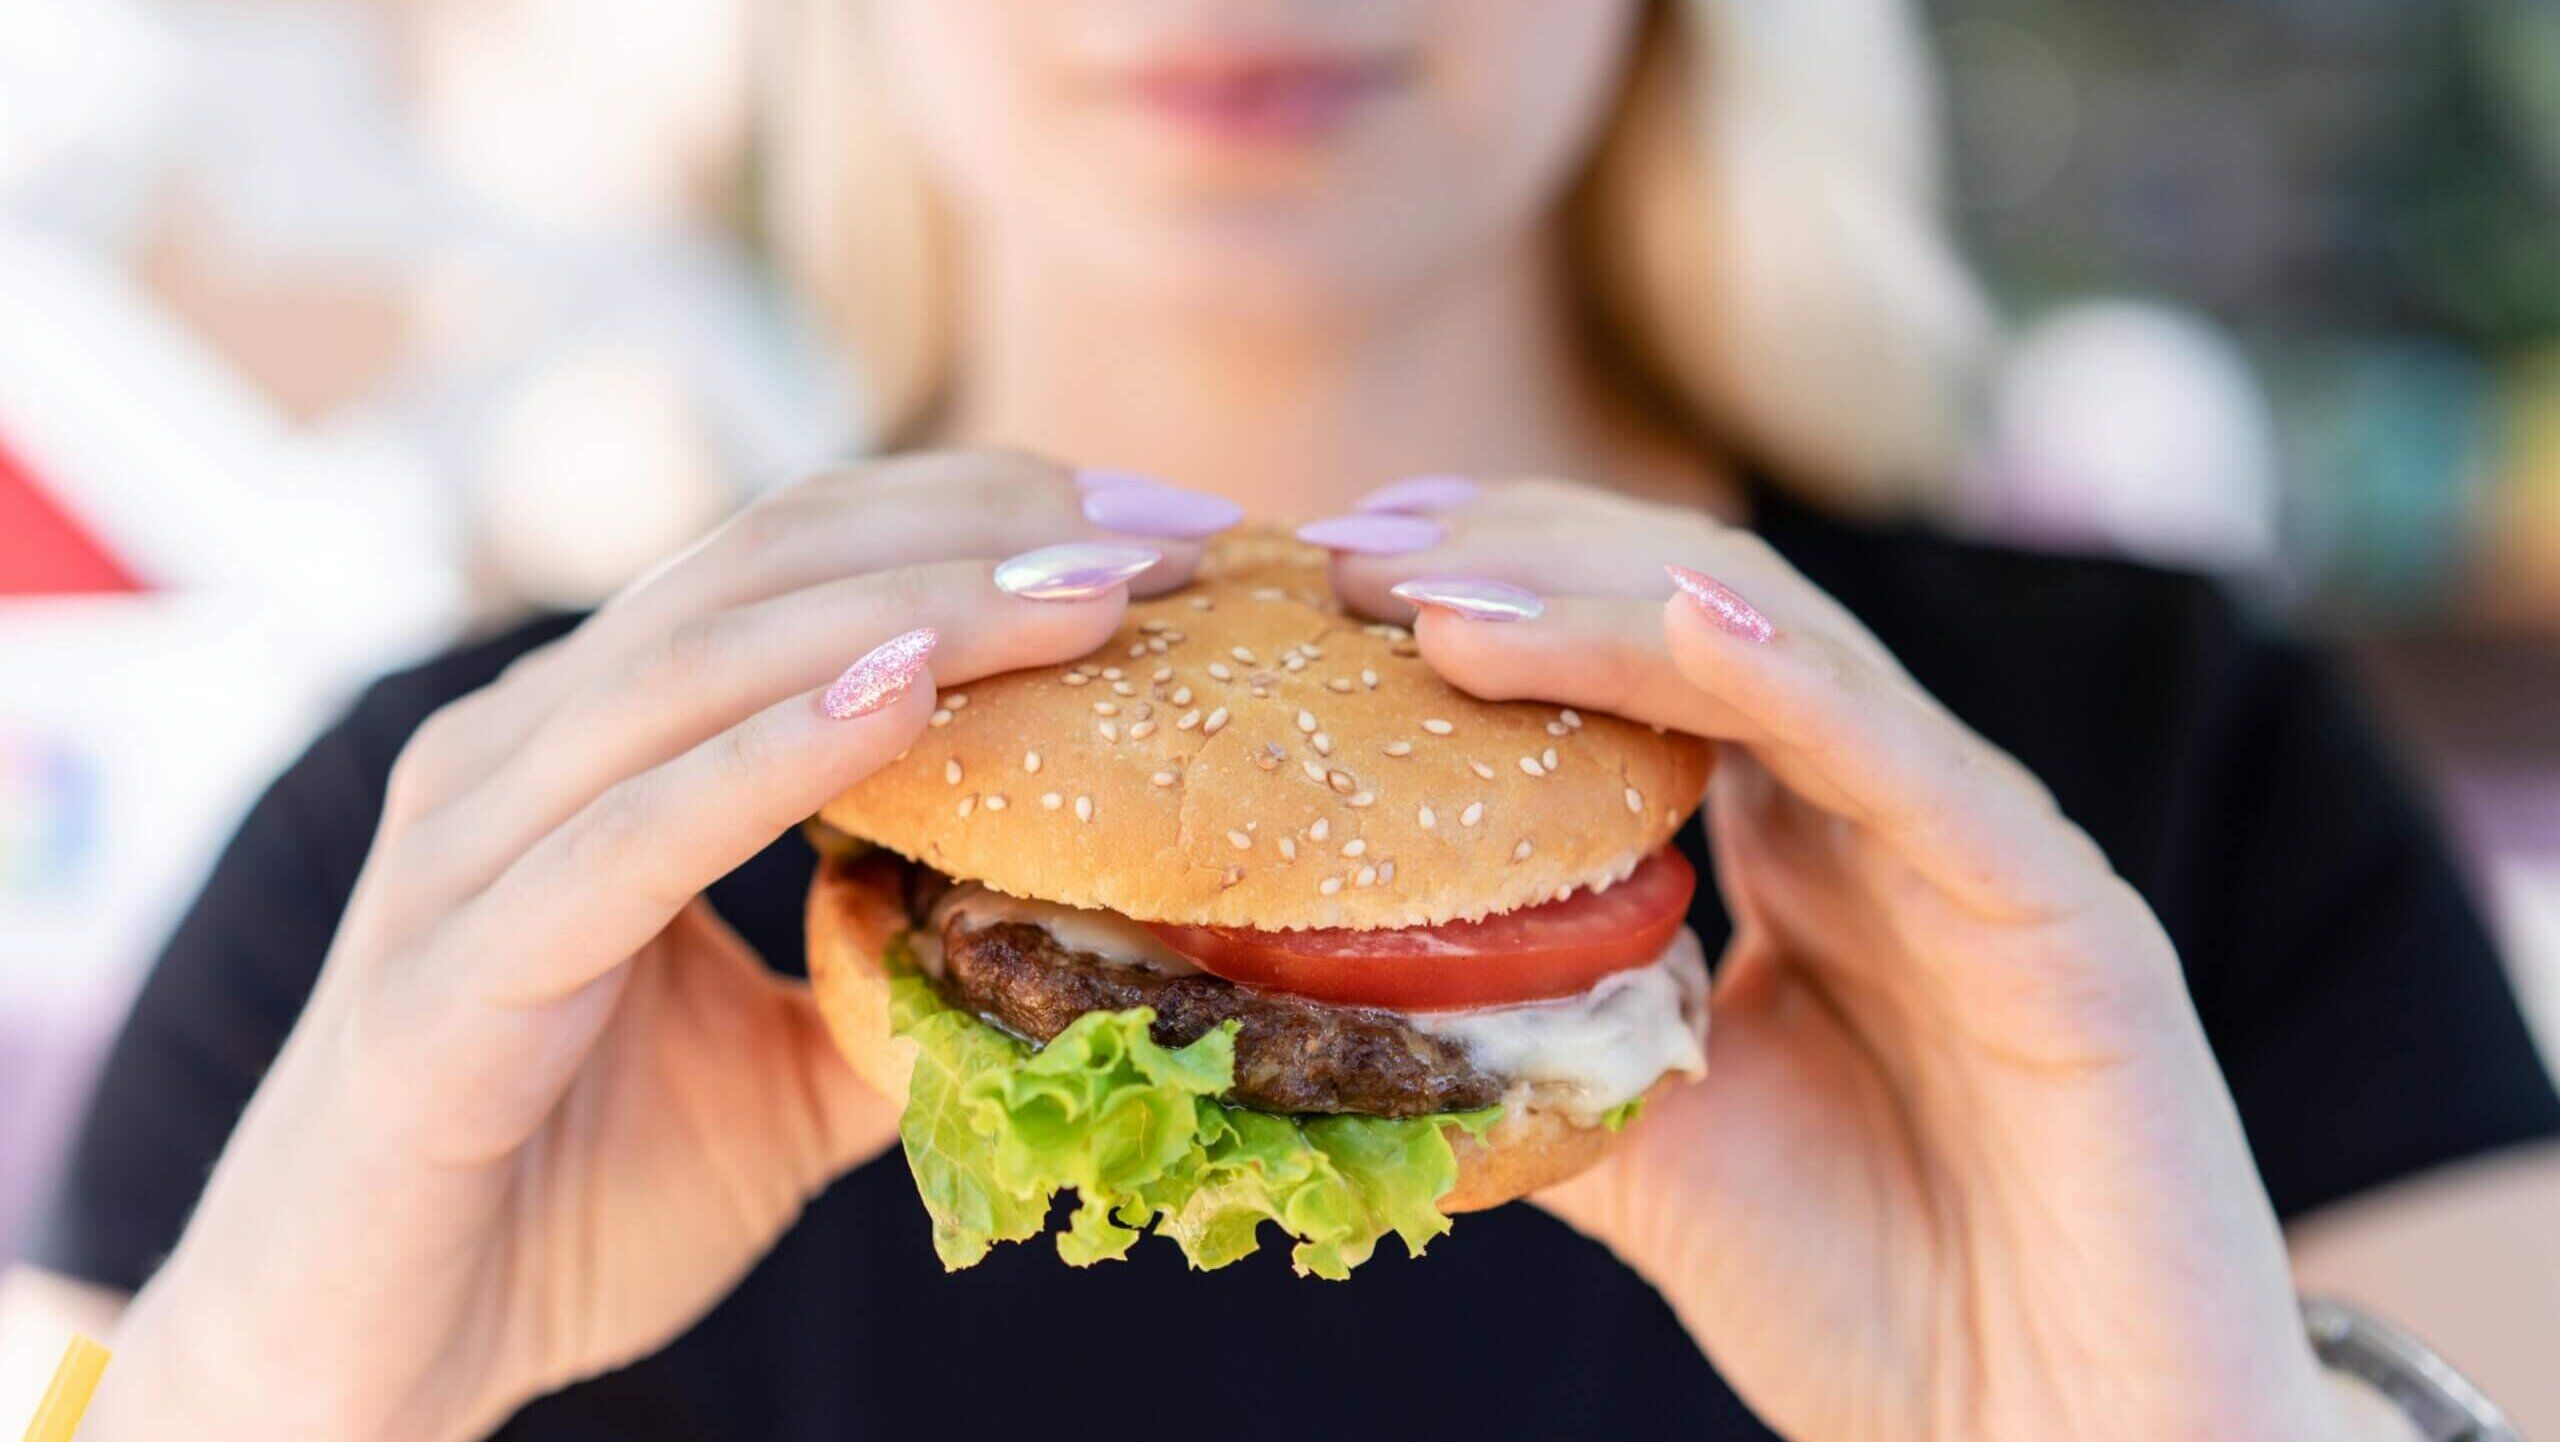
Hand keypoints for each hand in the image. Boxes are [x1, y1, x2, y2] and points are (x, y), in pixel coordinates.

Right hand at [85, 453, 1226, 1441]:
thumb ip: (898, 985)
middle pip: (761, 567)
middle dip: (978, 533)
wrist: (359, 1364)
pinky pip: (627, 835)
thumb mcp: (785, 1075)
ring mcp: (467, 848)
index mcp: (590, 744)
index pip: (793, 558)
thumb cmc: (561, 1200)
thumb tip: (1073, 943)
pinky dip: (772, 753)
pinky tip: (905, 696)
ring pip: (701, 665)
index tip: (1156, 522)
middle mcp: (517, 752)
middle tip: (1165, 534)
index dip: (974, 515)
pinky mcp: (448, 976)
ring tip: (1086, 595)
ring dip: (916, 612)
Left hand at [1307, 480, 2348, 1441]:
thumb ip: (1537, 1046)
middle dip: (1524, 559)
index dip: (1498, 592)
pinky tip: (1681, 625)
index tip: (1337, 575)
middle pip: (1698, 611)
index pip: (1637, 656)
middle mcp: (1887, 810)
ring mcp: (1981, 848)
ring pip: (1790, 657)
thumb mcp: (1650, 1146)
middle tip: (1356, 552)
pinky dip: (1795, 683)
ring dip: (1608, 604)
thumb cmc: (1873, 1299)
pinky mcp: (2071, 922)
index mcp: (1799, 844)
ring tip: (1448, 591)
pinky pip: (1917, 770)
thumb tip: (1340, 995)